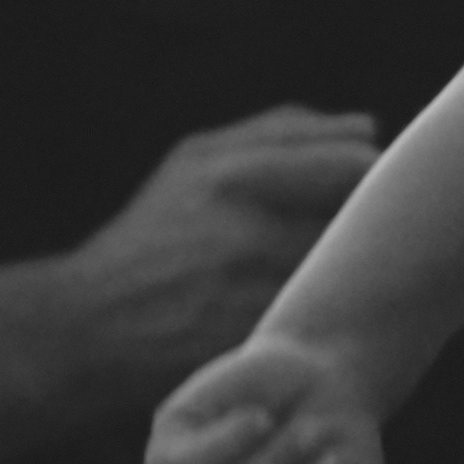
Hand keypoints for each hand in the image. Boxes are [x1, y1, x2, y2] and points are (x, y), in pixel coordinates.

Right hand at [47, 107, 383, 407]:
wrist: (87, 328)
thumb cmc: (150, 238)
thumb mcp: (193, 164)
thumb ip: (277, 135)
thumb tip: (366, 127)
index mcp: (228, 168)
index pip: (353, 161)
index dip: (376, 178)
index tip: (372, 188)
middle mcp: (244, 221)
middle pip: (361, 218)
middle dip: (372, 223)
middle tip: (368, 234)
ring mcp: (254, 284)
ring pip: (349, 270)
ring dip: (358, 272)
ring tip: (348, 275)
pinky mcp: (259, 336)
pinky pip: (326, 316)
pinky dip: (336, 313)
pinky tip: (327, 314)